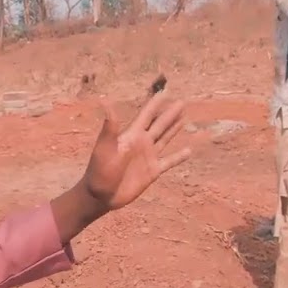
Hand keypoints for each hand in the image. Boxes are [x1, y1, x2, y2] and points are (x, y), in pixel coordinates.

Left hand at [79, 90, 191, 212]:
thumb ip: (110, 127)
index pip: (146, 116)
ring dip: (174, 129)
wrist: (101, 195)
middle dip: (170, 114)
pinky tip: (188, 151)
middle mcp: (142, 143)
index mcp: (131, 135)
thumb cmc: (99, 170)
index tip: (164, 93)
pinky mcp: (153, 171)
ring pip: (165, 139)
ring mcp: (148, 157)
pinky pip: (169, 162)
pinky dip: (179, 157)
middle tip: (182, 102)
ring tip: (184, 118)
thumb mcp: (105, 147)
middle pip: (159, 125)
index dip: (155, 104)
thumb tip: (105, 102)